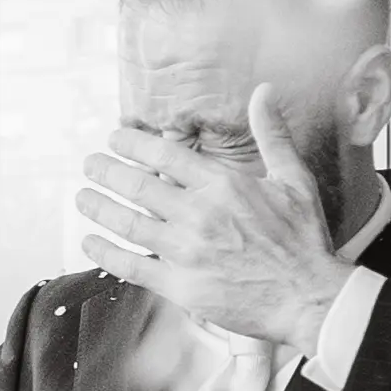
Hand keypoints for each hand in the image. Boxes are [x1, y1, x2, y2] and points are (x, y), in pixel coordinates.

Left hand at [77, 90, 355, 349]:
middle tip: (90, 163)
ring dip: (98, 207)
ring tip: (81, 197)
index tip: (116, 138)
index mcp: (223, 185)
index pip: (165, 154)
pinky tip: (90, 243)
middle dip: (106, 171)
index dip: (133, 143)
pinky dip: (105, 254)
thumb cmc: (304, 241)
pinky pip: (131, 267)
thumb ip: (273, 134)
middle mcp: (198, 214)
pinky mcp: (181, 287)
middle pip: (137, 185)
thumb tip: (265, 92)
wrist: (309, 298)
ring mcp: (186, 252)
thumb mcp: (295, 179)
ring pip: (127, 223)